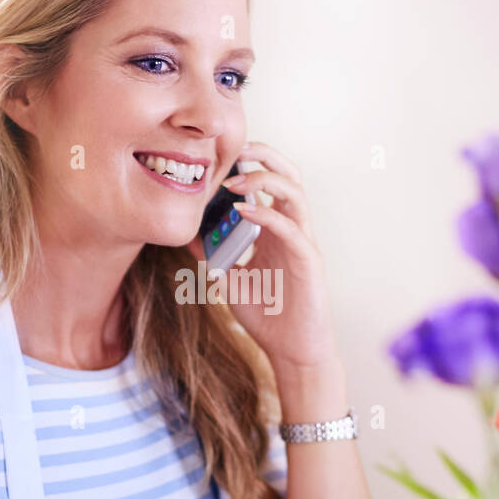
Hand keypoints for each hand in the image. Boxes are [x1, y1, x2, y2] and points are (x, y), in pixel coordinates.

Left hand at [186, 141, 338, 370]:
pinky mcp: (308, 261)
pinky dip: (266, 214)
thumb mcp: (230, 280)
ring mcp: (303, 243)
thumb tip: (189, 236)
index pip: (270, 183)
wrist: (291, 351)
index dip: (251, 163)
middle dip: (265, 155)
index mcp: (277, 230)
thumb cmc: (267, 315)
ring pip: (295, 194)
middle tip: (237, 147)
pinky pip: (291, 229)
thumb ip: (215, 255)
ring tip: (234, 178)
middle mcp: (293, 230)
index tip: (221, 156)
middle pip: (289, 176)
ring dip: (264, 179)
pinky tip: (243, 209)